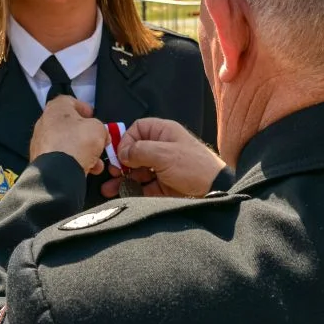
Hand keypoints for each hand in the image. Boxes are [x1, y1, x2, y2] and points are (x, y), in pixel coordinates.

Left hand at [29, 96, 109, 175]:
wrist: (59, 171)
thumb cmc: (76, 143)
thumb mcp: (98, 128)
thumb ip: (100, 127)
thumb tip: (101, 134)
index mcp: (56, 108)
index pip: (69, 101)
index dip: (83, 107)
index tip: (92, 116)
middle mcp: (44, 123)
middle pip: (68, 124)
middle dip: (85, 133)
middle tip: (96, 139)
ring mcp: (41, 143)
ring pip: (66, 143)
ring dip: (83, 150)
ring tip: (96, 160)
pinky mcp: (41, 160)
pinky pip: (61, 158)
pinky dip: (74, 161)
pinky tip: (88, 168)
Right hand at [101, 118, 226, 197]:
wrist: (215, 191)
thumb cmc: (193, 166)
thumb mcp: (164, 154)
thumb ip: (140, 151)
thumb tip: (122, 153)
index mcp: (164, 133)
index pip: (138, 129)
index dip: (126, 139)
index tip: (120, 154)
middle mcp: (162, 148)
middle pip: (134, 151)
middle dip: (121, 162)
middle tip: (112, 172)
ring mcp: (162, 167)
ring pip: (137, 171)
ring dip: (122, 179)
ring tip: (108, 188)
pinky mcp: (163, 185)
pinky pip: (143, 186)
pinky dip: (132, 190)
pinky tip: (121, 194)